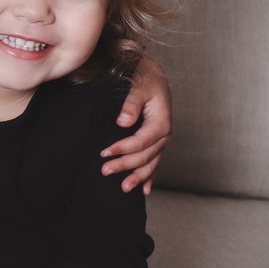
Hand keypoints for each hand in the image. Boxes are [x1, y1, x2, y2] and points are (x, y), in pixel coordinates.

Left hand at [103, 55, 173, 192]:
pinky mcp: (157, 143)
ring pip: (151, 164)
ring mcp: (162, 141)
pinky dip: (149, 177)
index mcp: (161, 123)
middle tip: (104, 171)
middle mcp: (164, 135)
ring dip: (138, 178)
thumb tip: (123, 121)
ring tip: (124, 189)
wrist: (153, 77)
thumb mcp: (139, 87)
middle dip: (125, 165)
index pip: (140, 142)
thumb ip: (131, 103)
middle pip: (144, 156)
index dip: (122, 149)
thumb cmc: (145, 80)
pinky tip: (145, 190)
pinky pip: (154, 163)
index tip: (104, 153)